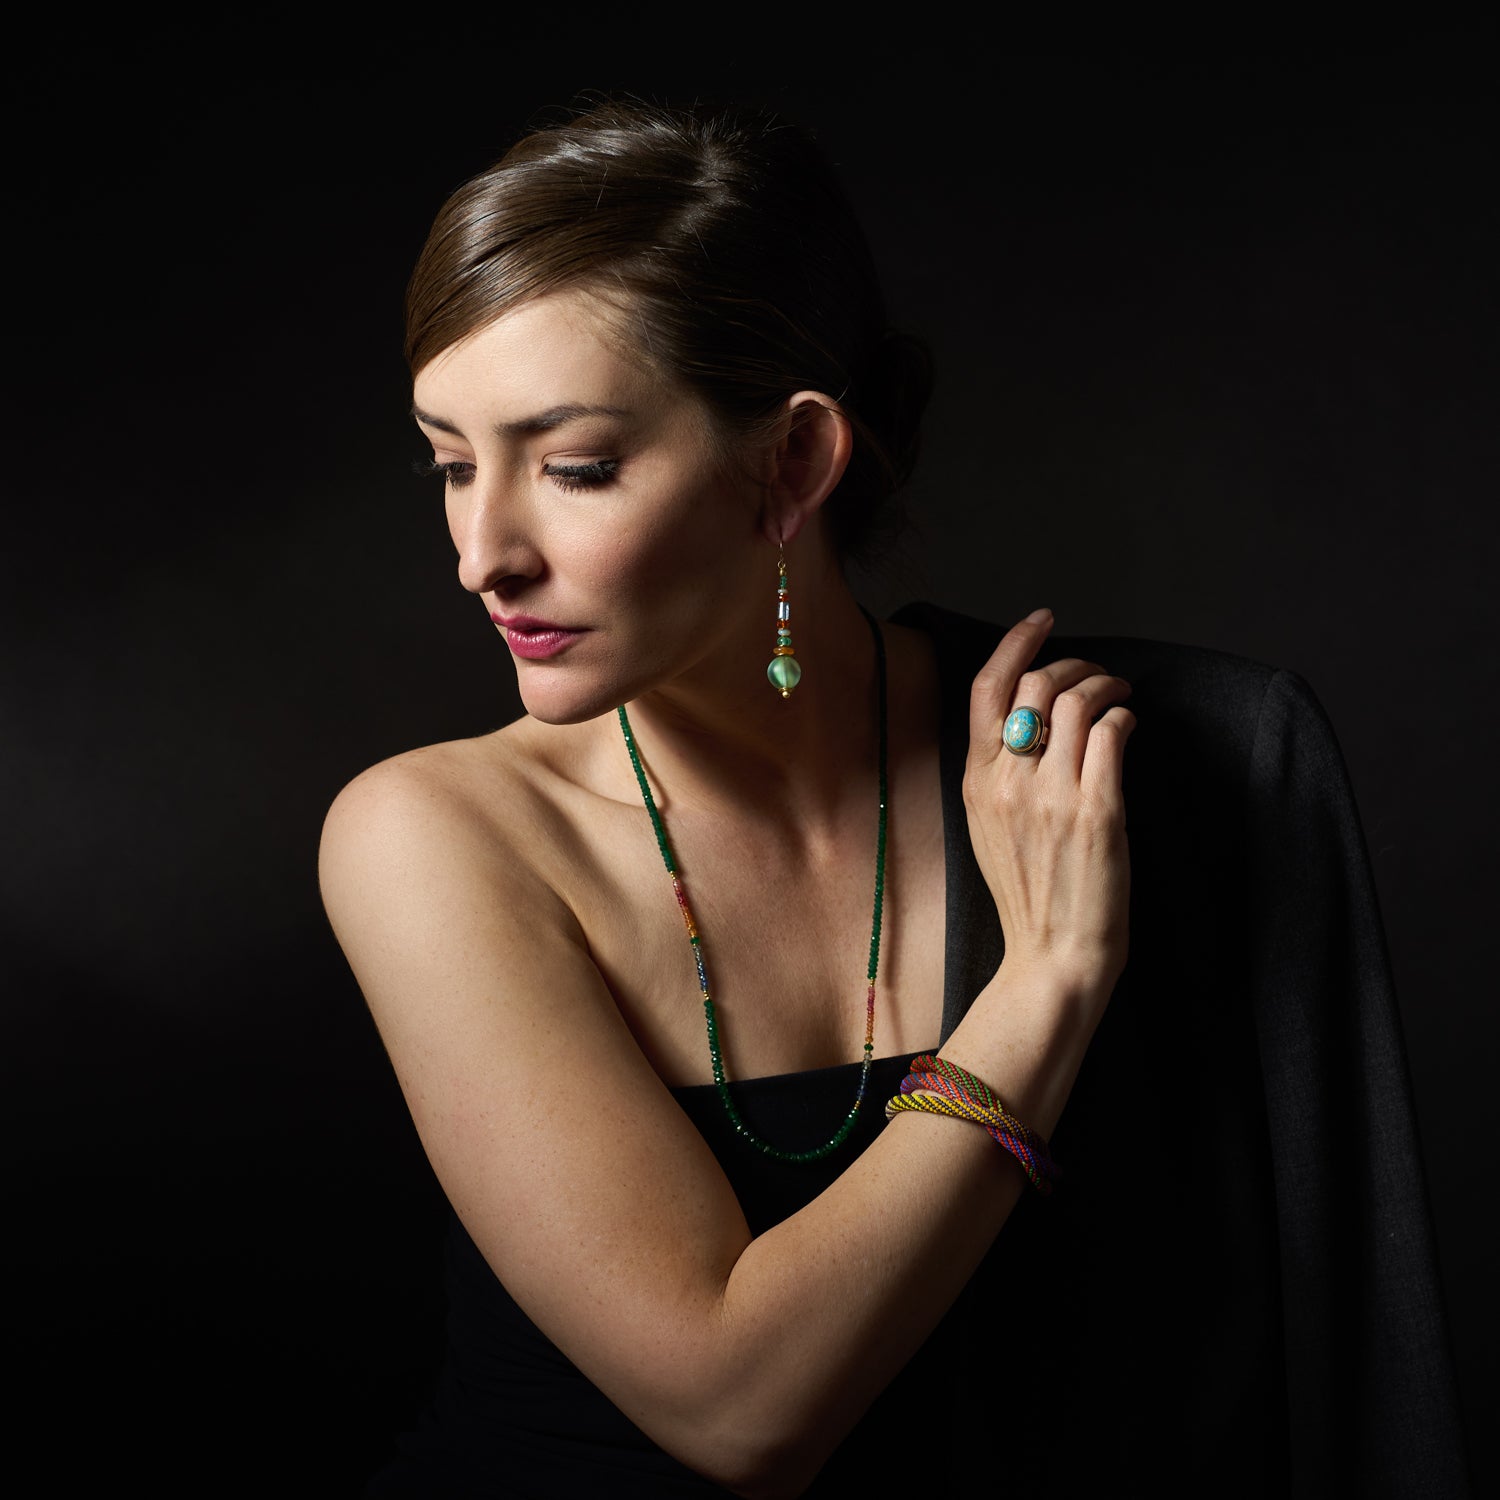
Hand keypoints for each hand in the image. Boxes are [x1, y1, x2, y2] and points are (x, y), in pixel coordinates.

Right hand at [963, 609, 1134, 1003]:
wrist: (1052, 957)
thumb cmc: (1029, 898)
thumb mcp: (989, 829)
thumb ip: (1000, 776)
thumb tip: (1031, 725)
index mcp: (976, 782)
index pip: (986, 690)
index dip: (1015, 642)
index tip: (1042, 620)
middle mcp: (1007, 782)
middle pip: (1036, 684)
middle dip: (1075, 664)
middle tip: (1098, 676)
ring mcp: (1051, 795)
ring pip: (1077, 701)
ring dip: (1106, 685)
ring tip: (1121, 695)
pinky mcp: (1097, 811)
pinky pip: (1112, 734)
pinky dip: (1125, 718)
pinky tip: (1130, 728)